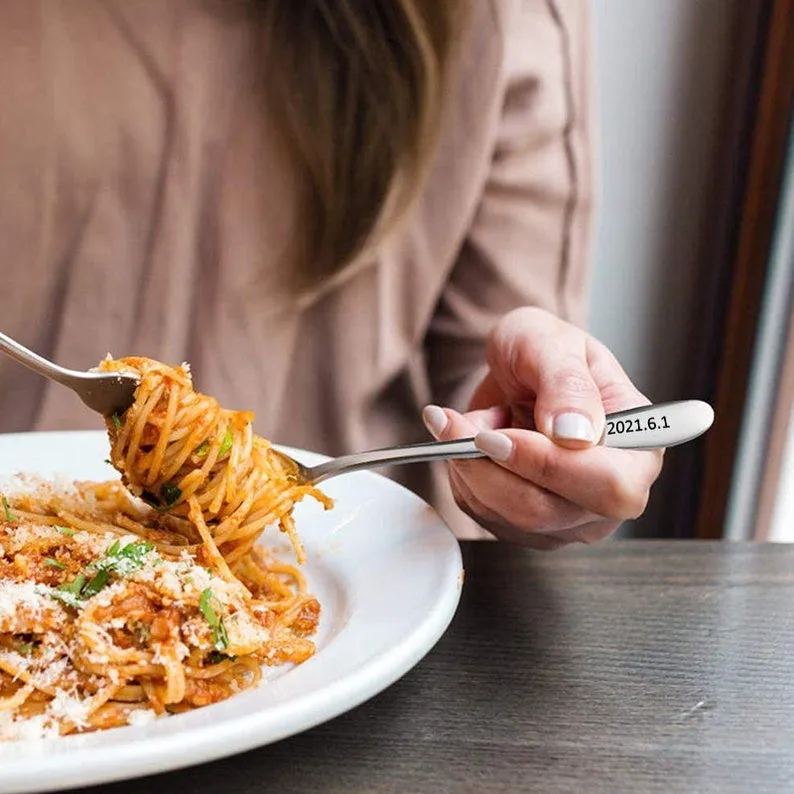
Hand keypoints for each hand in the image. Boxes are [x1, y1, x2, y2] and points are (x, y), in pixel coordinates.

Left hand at [422, 307, 663, 548]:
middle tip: (457, 424)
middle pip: (547, 511)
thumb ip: (568, 385)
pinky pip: (483, 514)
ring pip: (508, 517)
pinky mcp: (526, 527)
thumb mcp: (552, 344)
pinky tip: (468, 442)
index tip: (498, 435)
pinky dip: (462, 474)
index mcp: (639, 448)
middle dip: (491, 467)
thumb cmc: (545, 351)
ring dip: (470, 465)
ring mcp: (569, 518)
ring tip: (463, 421)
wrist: (515, 367)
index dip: (549, 465)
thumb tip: (575, 435)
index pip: (609, 485)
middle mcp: (609, 494)